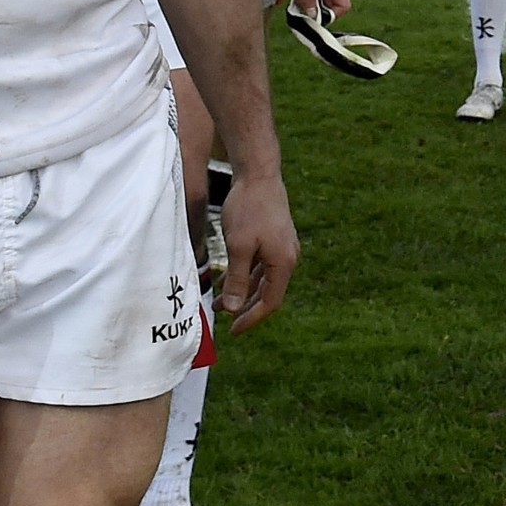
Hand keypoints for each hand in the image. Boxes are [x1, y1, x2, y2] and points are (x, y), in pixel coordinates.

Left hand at [216, 170, 297, 333]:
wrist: (258, 174)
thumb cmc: (249, 208)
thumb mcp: (238, 247)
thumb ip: (236, 279)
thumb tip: (232, 309)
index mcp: (283, 263)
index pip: (270, 302)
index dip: (251, 318)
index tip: (232, 331)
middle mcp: (287, 257)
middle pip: (268, 293)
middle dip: (245, 308)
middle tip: (224, 321)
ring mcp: (282, 247)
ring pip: (263, 279)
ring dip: (242, 291)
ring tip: (219, 301)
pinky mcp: (274, 238)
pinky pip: (260, 265)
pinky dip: (245, 275)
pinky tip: (226, 278)